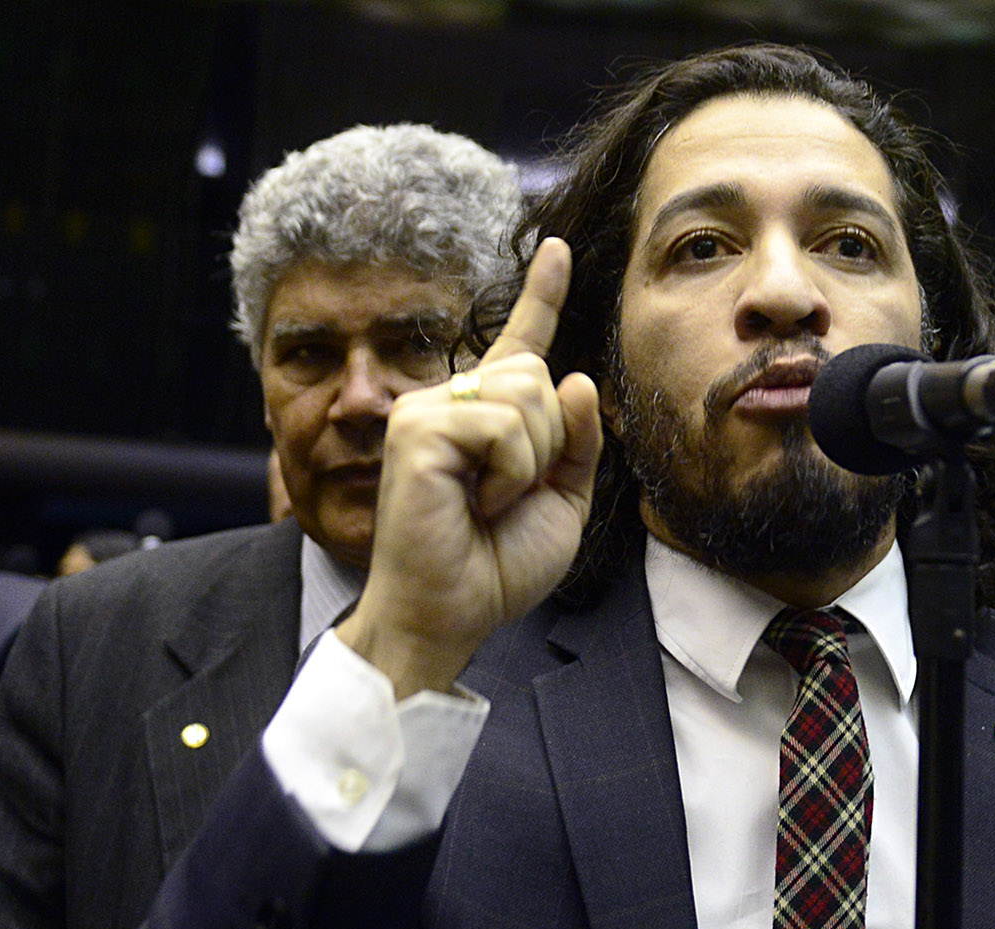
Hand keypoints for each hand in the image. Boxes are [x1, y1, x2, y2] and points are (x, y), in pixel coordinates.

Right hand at [337, 237, 601, 696]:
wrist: (451, 612)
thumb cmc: (497, 566)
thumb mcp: (562, 502)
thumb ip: (577, 441)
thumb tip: (577, 377)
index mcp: (487, 415)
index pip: (523, 344)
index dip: (543, 295)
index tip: (558, 249)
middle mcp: (452, 399)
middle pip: (541, 376)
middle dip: (551, 443)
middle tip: (508, 497)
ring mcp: (428, 409)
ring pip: (528, 396)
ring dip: (531, 462)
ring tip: (490, 502)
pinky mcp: (417, 429)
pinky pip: (503, 426)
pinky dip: (509, 473)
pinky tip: (476, 502)